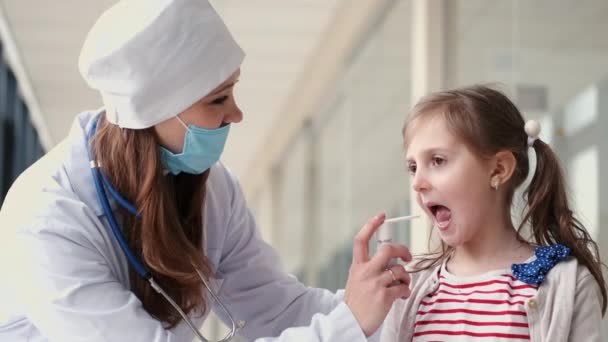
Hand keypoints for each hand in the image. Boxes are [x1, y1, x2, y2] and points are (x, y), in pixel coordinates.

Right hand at [344, 213, 411, 336]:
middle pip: (388, 250)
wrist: (351, 322)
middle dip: (401, 250)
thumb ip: (369, 268)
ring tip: (401, 285)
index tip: (381, 216)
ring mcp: (375, 283)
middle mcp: (366, 271)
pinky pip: (403, 287)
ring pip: (400, 270)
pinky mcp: (385, 295)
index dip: (371, 225)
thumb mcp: (356, 280)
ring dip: (405, 277)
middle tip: (407, 256)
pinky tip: (401, 295)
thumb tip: (391, 262)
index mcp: (357, 266)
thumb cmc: (356, 302)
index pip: (361, 240)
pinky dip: (405, 291)